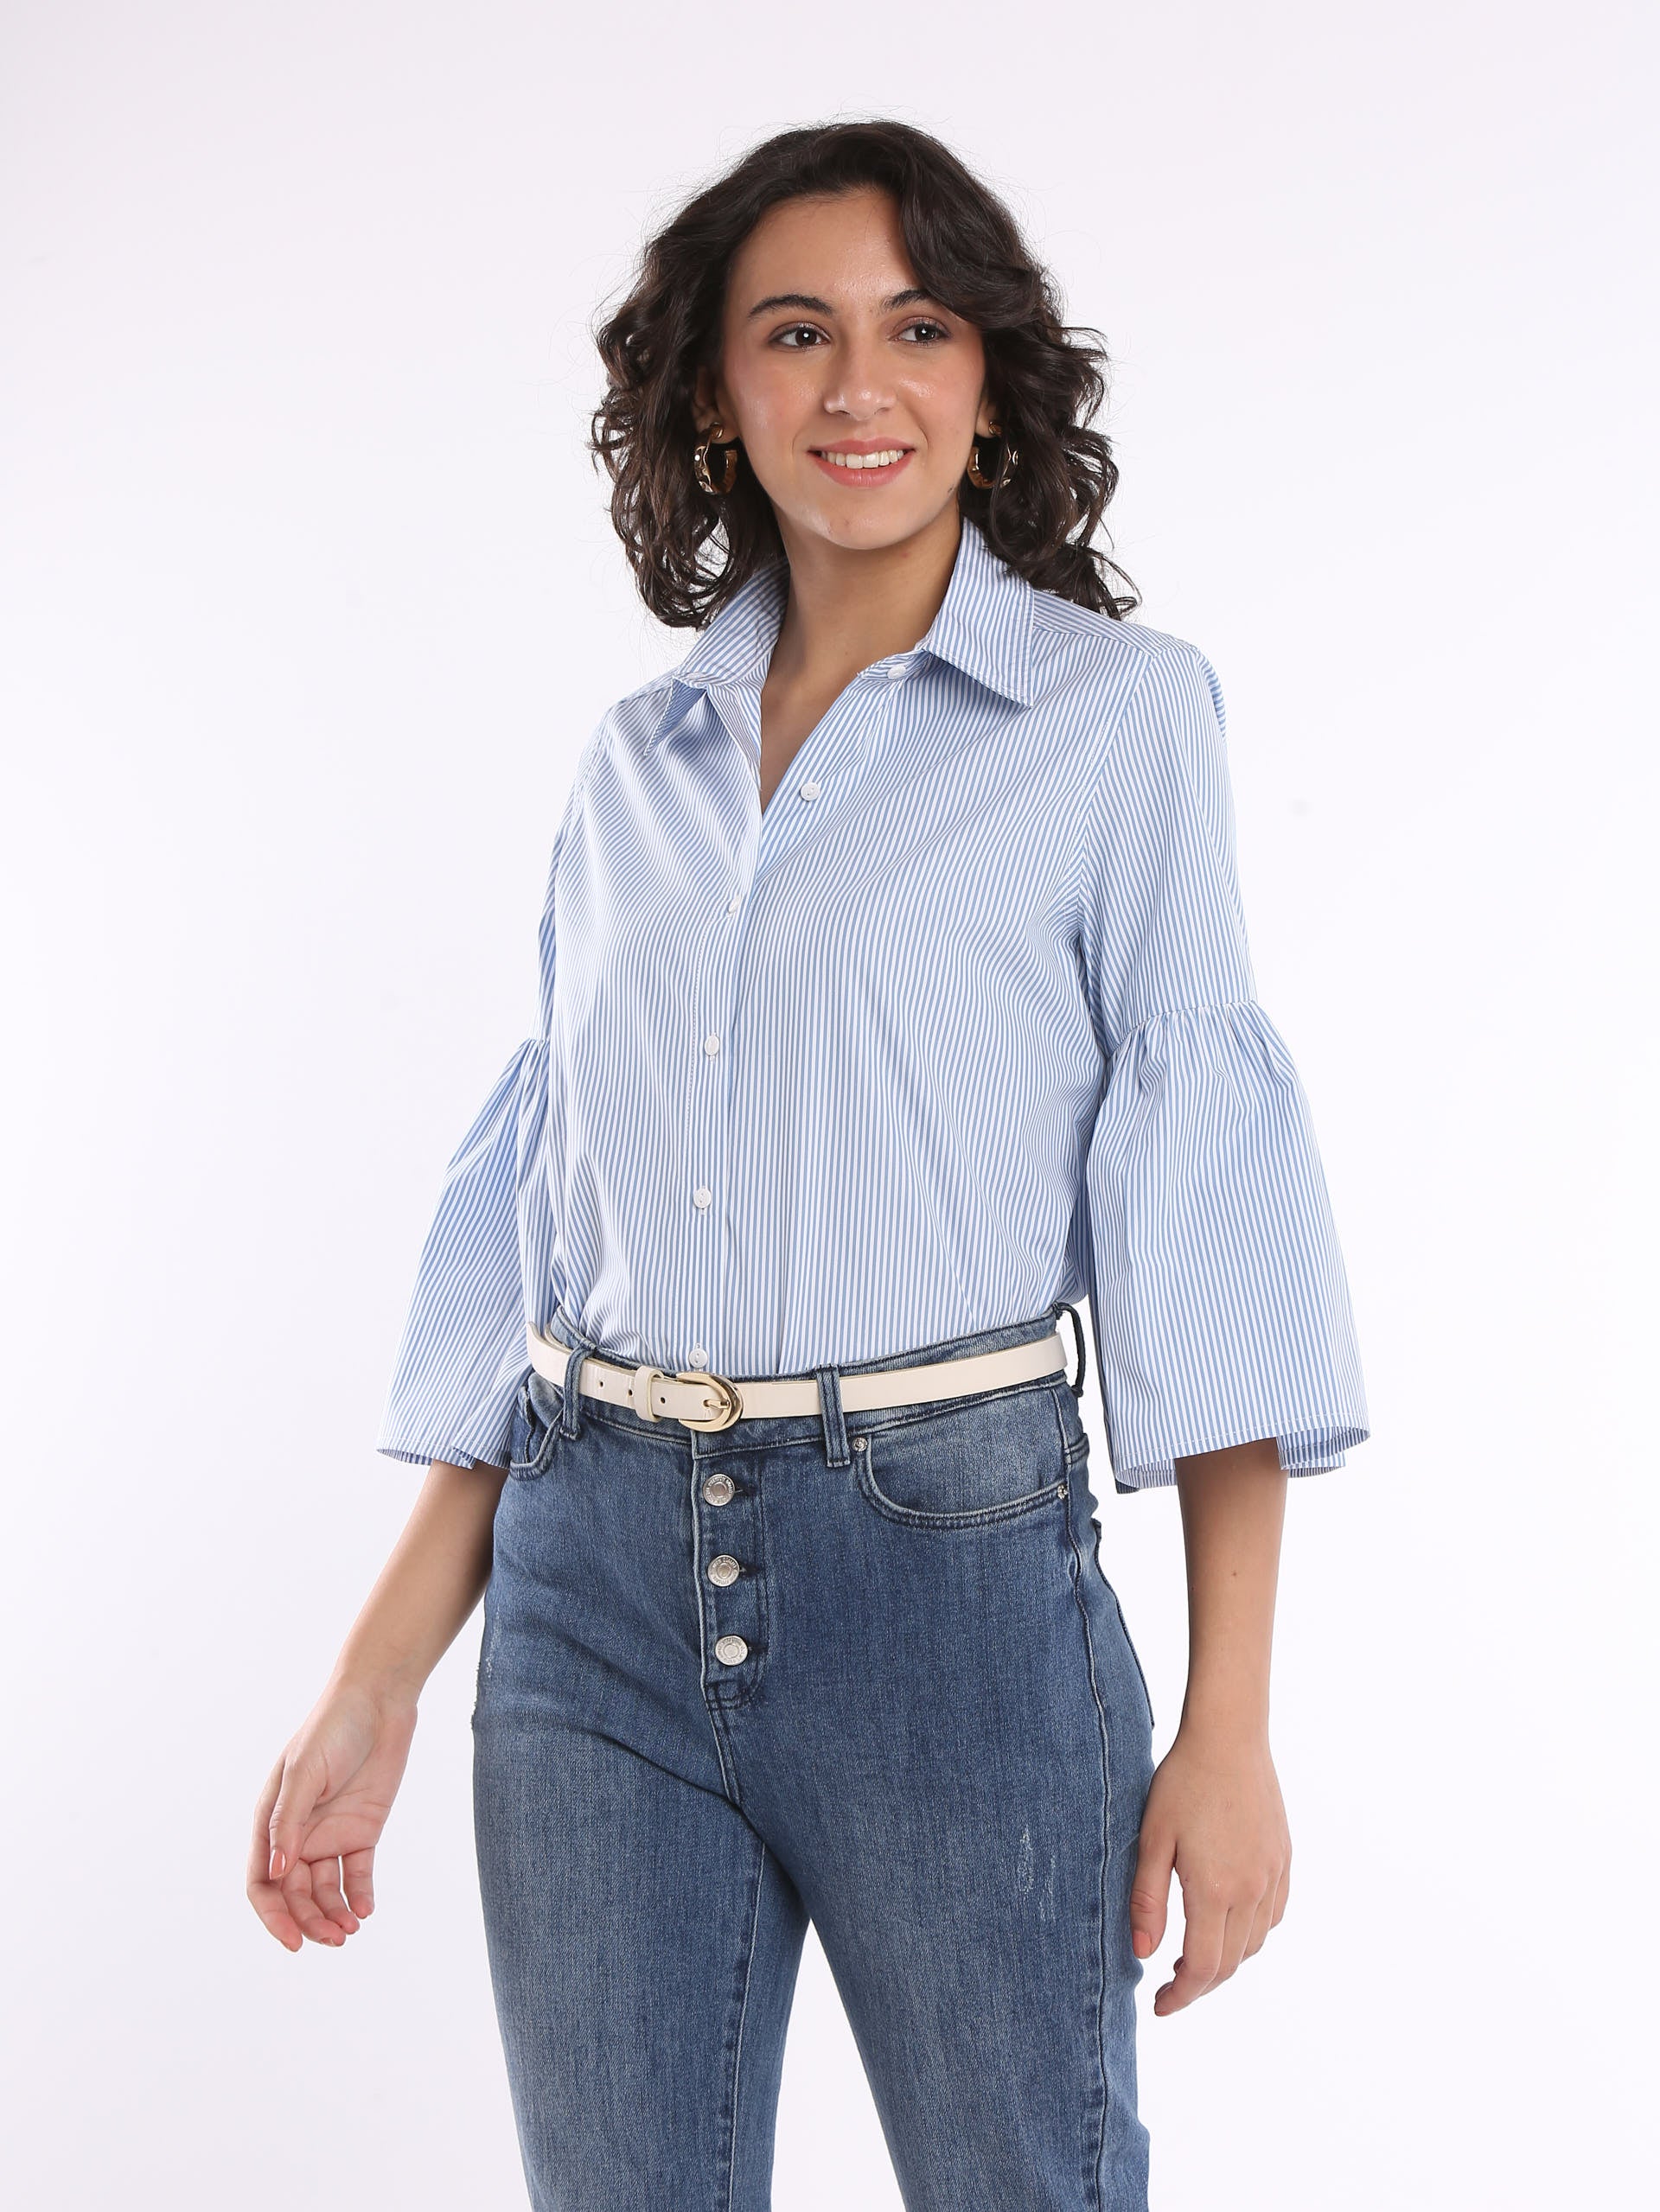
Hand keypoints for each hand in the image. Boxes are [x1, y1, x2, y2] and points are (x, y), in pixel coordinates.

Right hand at [247, 1679, 418, 1951]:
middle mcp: (299, 1834)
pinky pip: (358, 1873)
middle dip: (310, 1921)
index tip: (293, 1941)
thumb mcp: (305, 1772)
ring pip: (326, 1890)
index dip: (273, 1916)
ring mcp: (331, 1833)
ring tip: (351, 1930)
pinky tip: (366, 1910)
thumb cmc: (333, 1728)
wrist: (379, 1700)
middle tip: (333, 1939)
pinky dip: (360, 1894)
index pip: (263, 1883)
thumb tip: (277, 1874)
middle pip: (296, 1895)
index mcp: (272, 1821)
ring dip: (334, 1914)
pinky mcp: (363, 1830)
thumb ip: (289, 1822)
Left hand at [1129, 1719, 1290, 2014]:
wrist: (1230, 1737)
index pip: (1202, 1968)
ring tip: (1192, 1954)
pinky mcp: (1284, 1860)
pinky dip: (1250, 1934)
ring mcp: (1273, 1876)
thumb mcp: (1152, 1839)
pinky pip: (1272, 1917)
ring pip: (1254, 1944)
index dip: (1181, 1995)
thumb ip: (1146, 1900)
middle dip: (1199, 1984)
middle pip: (1230, 1963)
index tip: (1158, 2005)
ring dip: (1225, 1960)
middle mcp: (1251, 1890)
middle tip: (1169, 1985)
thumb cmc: (1182, 1782)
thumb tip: (1142, 1954)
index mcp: (1215, 1889)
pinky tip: (1227, 1923)